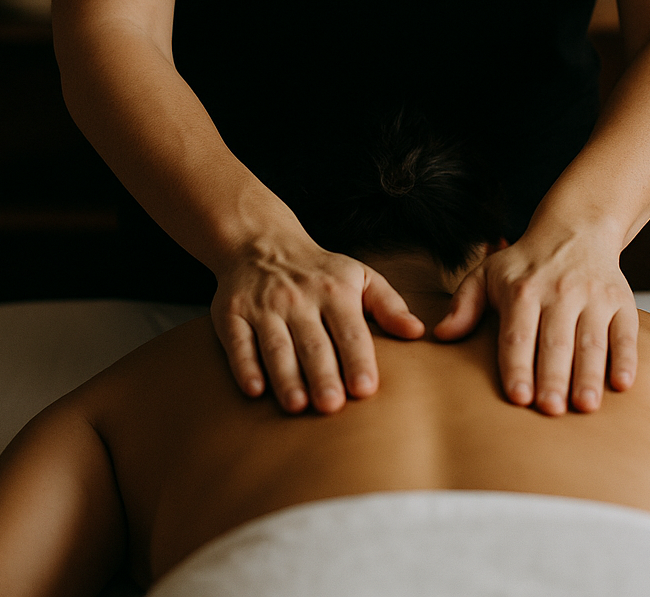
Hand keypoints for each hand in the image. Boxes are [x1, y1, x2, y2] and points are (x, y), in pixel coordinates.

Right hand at [210, 227, 423, 412]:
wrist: (261, 243)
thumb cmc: (320, 272)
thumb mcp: (359, 277)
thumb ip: (389, 306)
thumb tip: (417, 332)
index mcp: (334, 290)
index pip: (349, 329)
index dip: (358, 358)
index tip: (366, 389)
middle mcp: (298, 298)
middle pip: (312, 342)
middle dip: (322, 373)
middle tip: (332, 406)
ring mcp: (263, 306)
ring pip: (275, 345)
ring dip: (286, 376)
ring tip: (298, 405)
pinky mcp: (231, 314)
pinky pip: (238, 342)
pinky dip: (245, 366)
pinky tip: (254, 390)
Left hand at [434, 222, 637, 414]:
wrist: (576, 228)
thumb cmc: (525, 264)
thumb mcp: (487, 274)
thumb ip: (464, 305)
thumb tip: (441, 334)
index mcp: (522, 290)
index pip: (518, 334)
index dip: (518, 366)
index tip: (518, 397)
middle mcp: (559, 292)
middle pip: (555, 341)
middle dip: (553, 376)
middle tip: (551, 410)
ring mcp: (593, 296)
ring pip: (591, 340)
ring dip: (589, 374)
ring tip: (585, 406)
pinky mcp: (621, 301)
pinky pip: (625, 332)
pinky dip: (626, 357)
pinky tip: (622, 383)